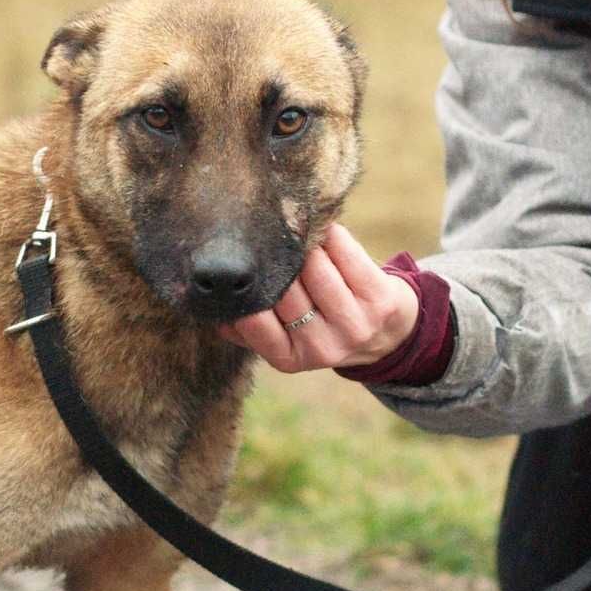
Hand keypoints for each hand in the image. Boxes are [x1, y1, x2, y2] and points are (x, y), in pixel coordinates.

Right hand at [216, 224, 418, 373]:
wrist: (387, 334)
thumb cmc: (320, 324)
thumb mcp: (283, 338)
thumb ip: (245, 326)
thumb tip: (203, 303)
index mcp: (288, 360)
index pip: (254, 322)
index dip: (247, 290)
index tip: (242, 264)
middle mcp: (321, 348)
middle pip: (285, 289)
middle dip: (276, 260)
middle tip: (267, 236)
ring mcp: (354, 325)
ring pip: (313, 266)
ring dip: (303, 244)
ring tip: (296, 233)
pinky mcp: (379, 299)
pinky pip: (344, 251)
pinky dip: (330, 235)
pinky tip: (324, 231)